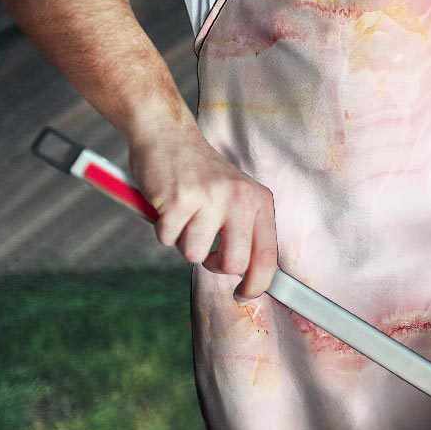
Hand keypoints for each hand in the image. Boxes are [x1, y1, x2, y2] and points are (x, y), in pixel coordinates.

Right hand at [128, 125, 277, 299]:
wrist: (168, 135)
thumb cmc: (200, 175)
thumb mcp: (236, 196)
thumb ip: (246, 231)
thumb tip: (252, 278)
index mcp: (259, 200)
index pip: (268, 256)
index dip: (257, 284)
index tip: (244, 294)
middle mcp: (240, 198)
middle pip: (233, 264)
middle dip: (214, 264)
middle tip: (205, 247)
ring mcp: (210, 198)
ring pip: (194, 254)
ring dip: (183, 241)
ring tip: (184, 214)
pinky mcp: (179, 200)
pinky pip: (167, 239)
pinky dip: (163, 229)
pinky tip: (168, 205)